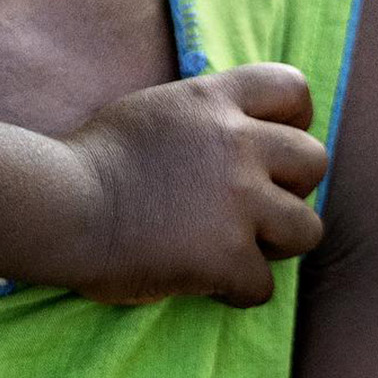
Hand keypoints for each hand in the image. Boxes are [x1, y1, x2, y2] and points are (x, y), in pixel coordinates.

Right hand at [53, 63, 327, 307]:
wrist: (63, 206)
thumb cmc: (94, 160)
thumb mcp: (154, 110)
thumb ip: (202, 117)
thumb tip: (233, 130)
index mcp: (214, 101)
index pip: (292, 88)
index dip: (295, 120)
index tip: (271, 148)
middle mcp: (237, 144)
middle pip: (314, 161)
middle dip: (291, 188)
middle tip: (253, 207)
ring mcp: (238, 201)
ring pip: (308, 228)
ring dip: (275, 243)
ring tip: (234, 247)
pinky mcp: (229, 257)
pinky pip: (264, 284)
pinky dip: (237, 290)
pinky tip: (205, 282)